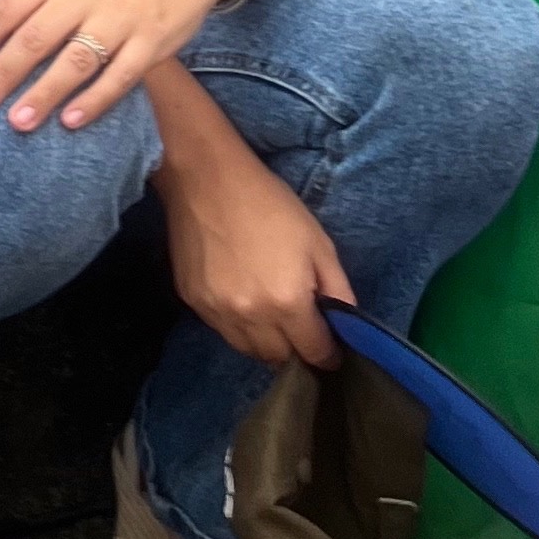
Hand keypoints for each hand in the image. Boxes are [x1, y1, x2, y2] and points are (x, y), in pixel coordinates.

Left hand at [0, 0, 234, 129]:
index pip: (8, 7)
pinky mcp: (151, 40)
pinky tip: (71, 121)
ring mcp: (121, 17)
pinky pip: (121, 74)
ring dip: (46, 92)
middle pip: (36, 37)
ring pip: (77, 59)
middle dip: (3, 74)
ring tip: (18, 122)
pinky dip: (97, 99)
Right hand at [159, 138, 354, 371]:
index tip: (332, 348)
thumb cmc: (271, 205)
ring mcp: (217, 313)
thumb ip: (337, 289)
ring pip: (248, 351)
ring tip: (273, 319)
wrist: (207, 179)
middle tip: (302, 329)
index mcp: (288, 302)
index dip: (328, 354)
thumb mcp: (319, 242)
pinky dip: (238, 326)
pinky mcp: (193, 303)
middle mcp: (251, 317)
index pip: (314, 352)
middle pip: (280, 358)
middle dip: (296, 350)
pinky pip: (223, 331)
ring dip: (266, 344)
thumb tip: (346, 325)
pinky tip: (243, 300)